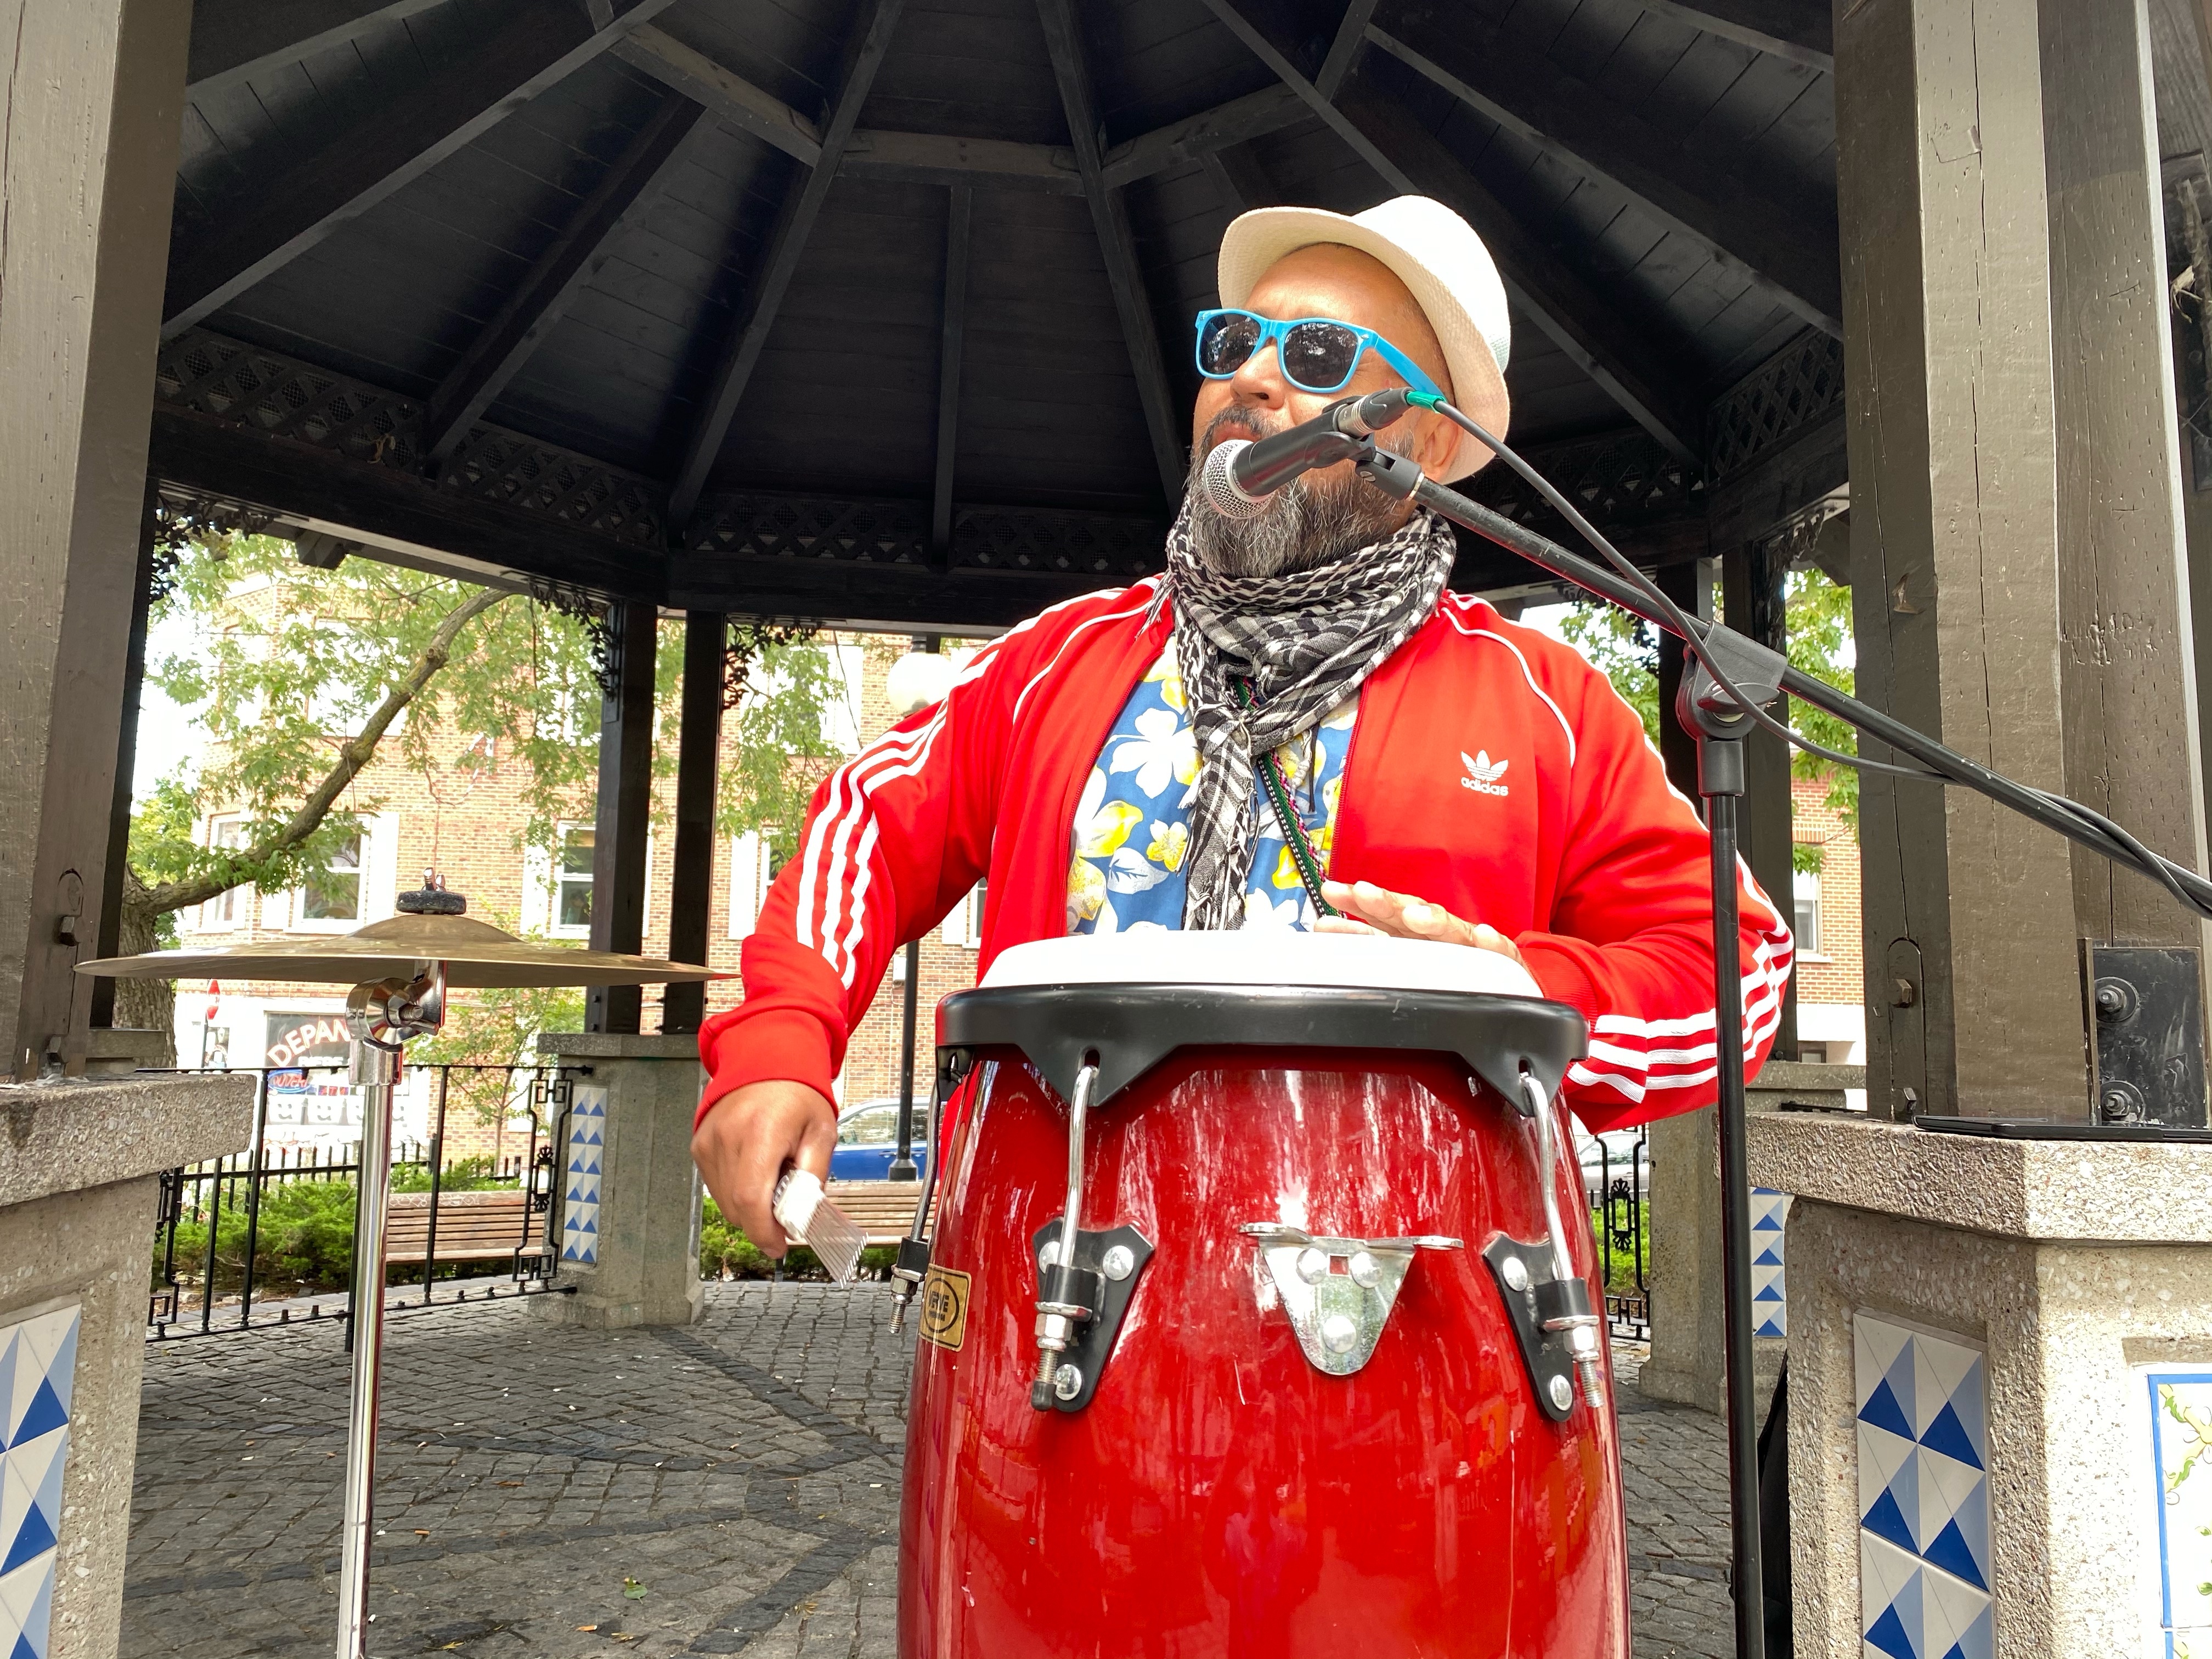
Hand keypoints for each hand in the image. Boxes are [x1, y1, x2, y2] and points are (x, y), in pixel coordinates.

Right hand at [691, 1079, 837, 1255]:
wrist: (765, 1061)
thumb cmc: (797, 1094)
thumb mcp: (821, 1133)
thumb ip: (813, 1178)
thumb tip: (803, 1218)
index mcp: (762, 1132)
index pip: (751, 1199)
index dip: (763, 1232)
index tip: (778, 1246)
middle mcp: (728, 1137)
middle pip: (736, 1207)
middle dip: (761, 1223)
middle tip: (784, 1213)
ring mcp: (708, 1142)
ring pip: (724, 1201)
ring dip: (748, 1207)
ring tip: (771, 1179)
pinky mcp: (699, 1146)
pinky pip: (715, 1186)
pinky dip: (735, 1191)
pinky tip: (754, 1170)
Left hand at [1315, 878, 1524, 963]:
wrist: (1505, 980)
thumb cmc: (1450, 964)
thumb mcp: (1406, 953)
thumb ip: (1368, 942)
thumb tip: (1320, 926)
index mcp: (1411, 931)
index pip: (1380, 912)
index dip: (1356, 902)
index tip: (1330, 892)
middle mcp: (1438, 933)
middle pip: (1410, 913)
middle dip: (1386, 903)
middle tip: (1364, 894)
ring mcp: (1470, 946)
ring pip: (1451, 930)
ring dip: (1433, 920)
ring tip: (1415, 916)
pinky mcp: (1502, 962)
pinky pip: (1500, 954)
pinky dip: (1493, 944)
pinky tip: (1486, 936)